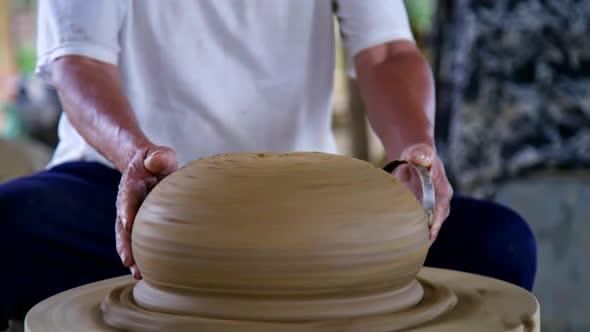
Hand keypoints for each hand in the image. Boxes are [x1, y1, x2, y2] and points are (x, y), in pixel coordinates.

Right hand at [115, 146, 177, 278]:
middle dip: (125, 244)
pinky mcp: (139, 224)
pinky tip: (146, 272)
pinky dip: (139, 256)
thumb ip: (159, 156)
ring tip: (137, 274)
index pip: (127, 199)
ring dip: (131, 256)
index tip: (126, 223)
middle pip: (123, 226)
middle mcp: (127, 204)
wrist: (148, 165)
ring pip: (128, 238)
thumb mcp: (159, 154)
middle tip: (129, 262)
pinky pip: (137, 241)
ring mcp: (132, 215)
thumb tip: (157, 162)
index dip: (126, 210)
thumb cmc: (157, 161)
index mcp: (131, 186)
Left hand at [392, 143, 452, 242]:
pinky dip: (413, 232)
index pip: (441, 210)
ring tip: (408, 250)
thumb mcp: (420, 152)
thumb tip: (419, 158)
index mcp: (443, 191)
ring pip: (427, 225)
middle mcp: (440, 202)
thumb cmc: (418, 154)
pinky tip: (401, 242)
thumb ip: (421, 154)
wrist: (415, 155)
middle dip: (427, 235)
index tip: (429, 235)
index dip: (435, 223)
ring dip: (420, 237)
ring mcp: (431, 207)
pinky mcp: (422, 209)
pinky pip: (419, 223)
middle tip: (416, 248)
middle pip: (435, 222)